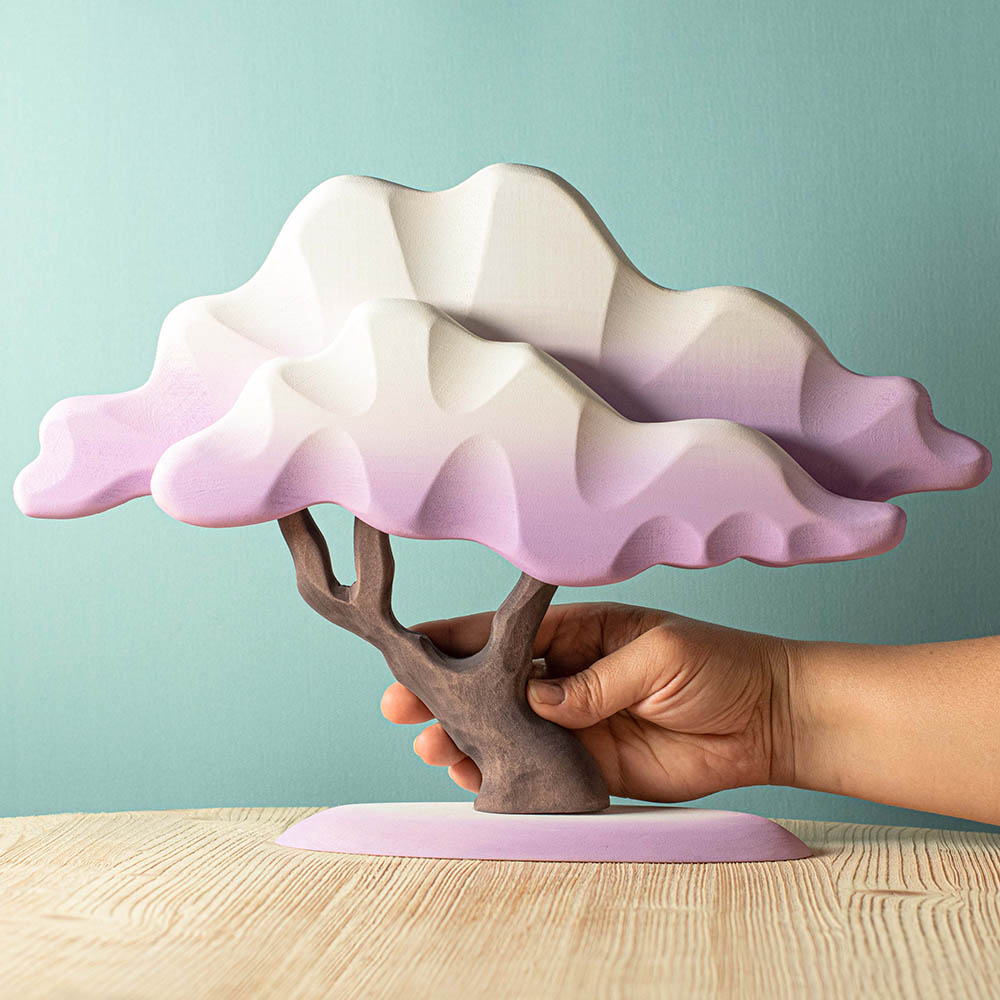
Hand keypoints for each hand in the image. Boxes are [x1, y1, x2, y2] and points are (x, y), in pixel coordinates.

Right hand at [380, 601, 794, 802]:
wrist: (769, 720)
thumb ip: (596, 680)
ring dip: (470, 739)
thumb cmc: (720, 666)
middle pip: (496, 686)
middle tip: (406, 709)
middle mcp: (571, 677)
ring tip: (435, 748)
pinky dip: (507, 778)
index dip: (458, 642)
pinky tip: (478, 779)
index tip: (413, 651)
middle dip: (449, 695)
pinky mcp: (594, 766)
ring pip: (509, 732)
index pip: (507, 633)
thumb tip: (540, 701)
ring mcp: (579, 723)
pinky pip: (540, 772)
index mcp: (582, 633)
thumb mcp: (658, 655)